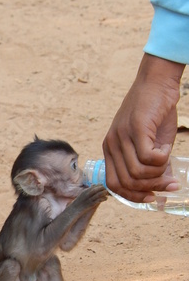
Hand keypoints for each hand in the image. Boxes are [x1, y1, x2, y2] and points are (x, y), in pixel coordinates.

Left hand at [103, 54, 184, 201]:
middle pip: (127, 182)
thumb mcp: (148, 142)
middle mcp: (111, 144)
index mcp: (110, 150)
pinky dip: (162, 158)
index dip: (133, 196)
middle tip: (170, 183)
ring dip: (158, 172)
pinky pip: (149, 157)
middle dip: (151, 187)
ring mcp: (121, 136)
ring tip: (167, 159)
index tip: (152, 197)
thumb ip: (149, 164)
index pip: (114, 185)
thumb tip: (161, 186)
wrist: (156, 83)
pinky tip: (167, 147)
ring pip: (138, 173)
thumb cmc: (154, 113)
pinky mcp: (135, 128)